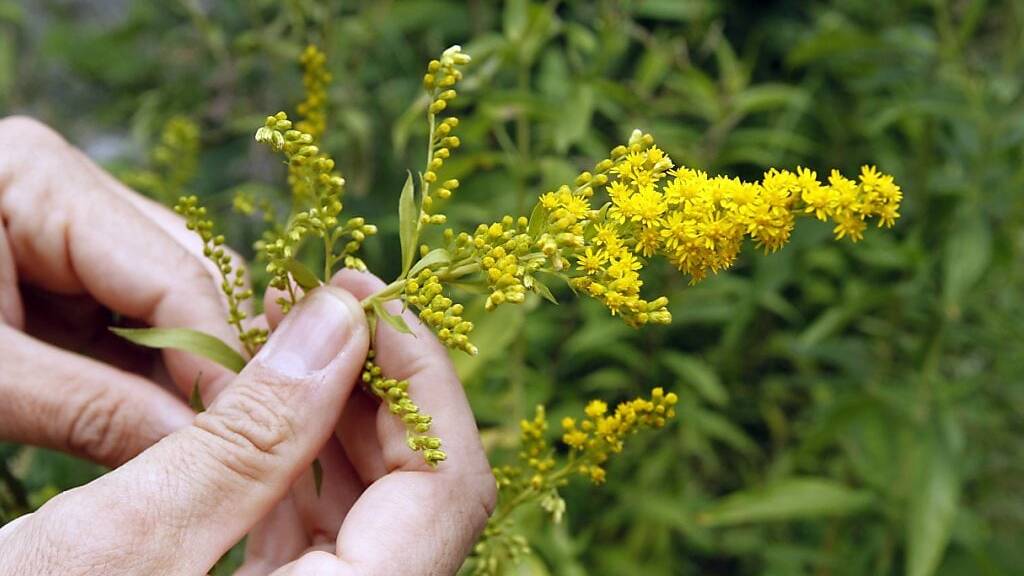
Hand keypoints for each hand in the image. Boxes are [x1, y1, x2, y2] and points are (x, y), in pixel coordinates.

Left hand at [0, 116, 241, 465]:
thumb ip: (95, 409)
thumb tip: (203, 451)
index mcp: (39, 179)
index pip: (175, 274)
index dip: (220, 361)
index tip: (252, 438)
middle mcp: (70, 189)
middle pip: (190, 276)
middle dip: (211, 364)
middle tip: (230, 444)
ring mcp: (71, 226)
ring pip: (177, 300)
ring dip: (188, 372)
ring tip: (197, 437)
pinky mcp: (64, 268)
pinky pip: (138, 318)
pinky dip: (155, 371)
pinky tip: (164, 416)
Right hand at [0, 283, 495, 574]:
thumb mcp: (133, 536)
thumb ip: (254, 431)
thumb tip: (342, 319)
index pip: (449, 487)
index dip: (425, 379)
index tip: (372, 297)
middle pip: (422, 491)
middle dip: (379, 383)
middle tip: (323, 300)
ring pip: (374, 506)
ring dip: (339, 413)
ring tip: (288, 334)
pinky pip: (322, 532)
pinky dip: (300, 461)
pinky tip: (264, 405)